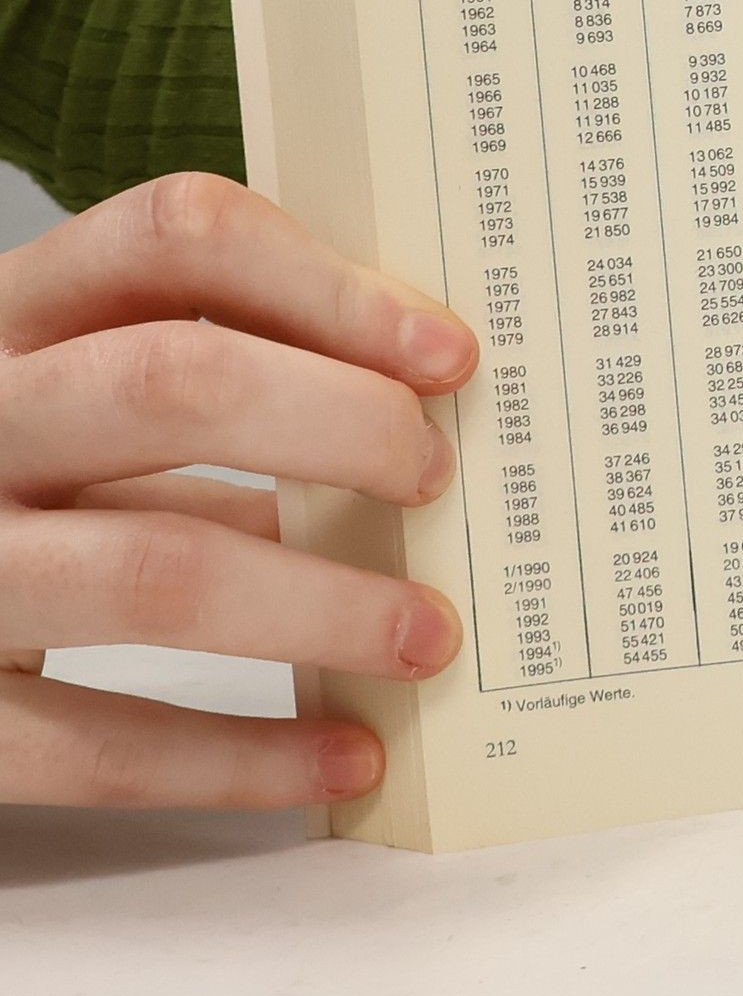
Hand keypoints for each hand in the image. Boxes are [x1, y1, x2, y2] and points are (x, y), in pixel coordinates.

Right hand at [0, 173, 476, 810]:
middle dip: (341, 425)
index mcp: (16, 318)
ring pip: (155, 572)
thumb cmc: (21, 488)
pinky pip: (102, 744)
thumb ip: (220, 400)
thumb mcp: (84, 409)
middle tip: (436, 476)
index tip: (447, 354)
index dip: (326, 289)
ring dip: (322, 605)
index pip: (177, 241)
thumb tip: (426, 430)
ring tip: (428, 635)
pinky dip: (247, 755)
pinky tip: (347, 755)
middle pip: (172, 384)